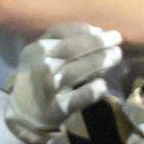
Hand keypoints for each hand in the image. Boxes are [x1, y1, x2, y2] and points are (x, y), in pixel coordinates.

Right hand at [5, 23, 122, 143]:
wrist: (25, 114)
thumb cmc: (41, 79)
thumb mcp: (44, 57)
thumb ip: (67, 43)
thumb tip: (100, 33)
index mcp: (35, 50)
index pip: (61, 32)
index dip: (85, 30)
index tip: (104, 31)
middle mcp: (38, 66)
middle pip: (69, 49)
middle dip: (96, 42)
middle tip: (117, 39)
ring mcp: (46, 89)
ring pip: (73, 72)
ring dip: (98, 62)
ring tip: (116, 56)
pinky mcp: (55, 109)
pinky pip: (76, 98)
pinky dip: (91, 91)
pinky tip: (102, 85)